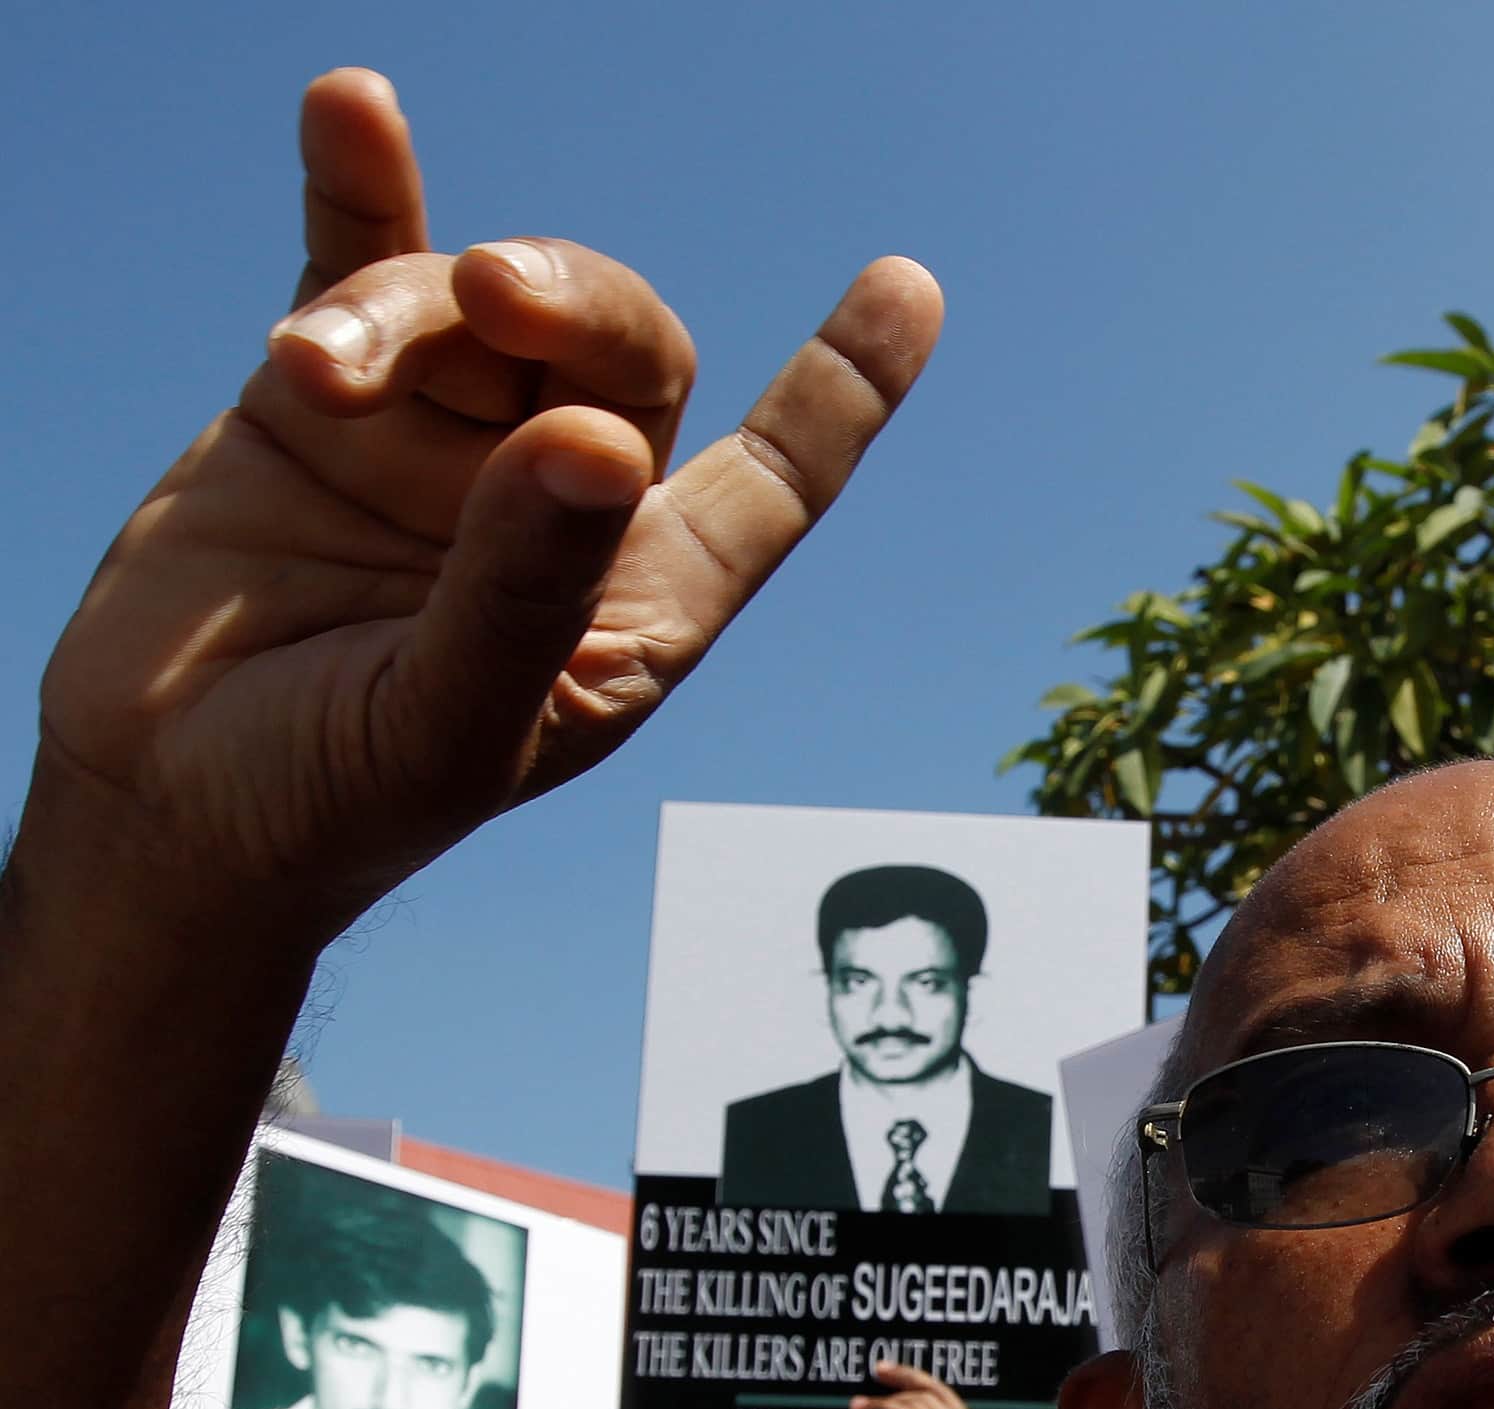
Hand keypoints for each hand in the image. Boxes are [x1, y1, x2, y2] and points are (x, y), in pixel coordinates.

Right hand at [32, 69, 942, 935]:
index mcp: (638, 599)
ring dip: (404, 308)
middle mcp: (562, 504)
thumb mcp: (447, 721)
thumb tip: (597, 442)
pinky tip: (353, 108)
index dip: (839, 389)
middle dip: (572, 304)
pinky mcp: (321, 401)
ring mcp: (444, 440)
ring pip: (477, 311)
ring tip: (314, 373)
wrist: (171, 799)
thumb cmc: (335, 798)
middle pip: (626, 354)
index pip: (772, 479)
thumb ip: (523, 592)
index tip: (905, 288)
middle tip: (492, 290)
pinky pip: (361, 264)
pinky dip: (361, 183)